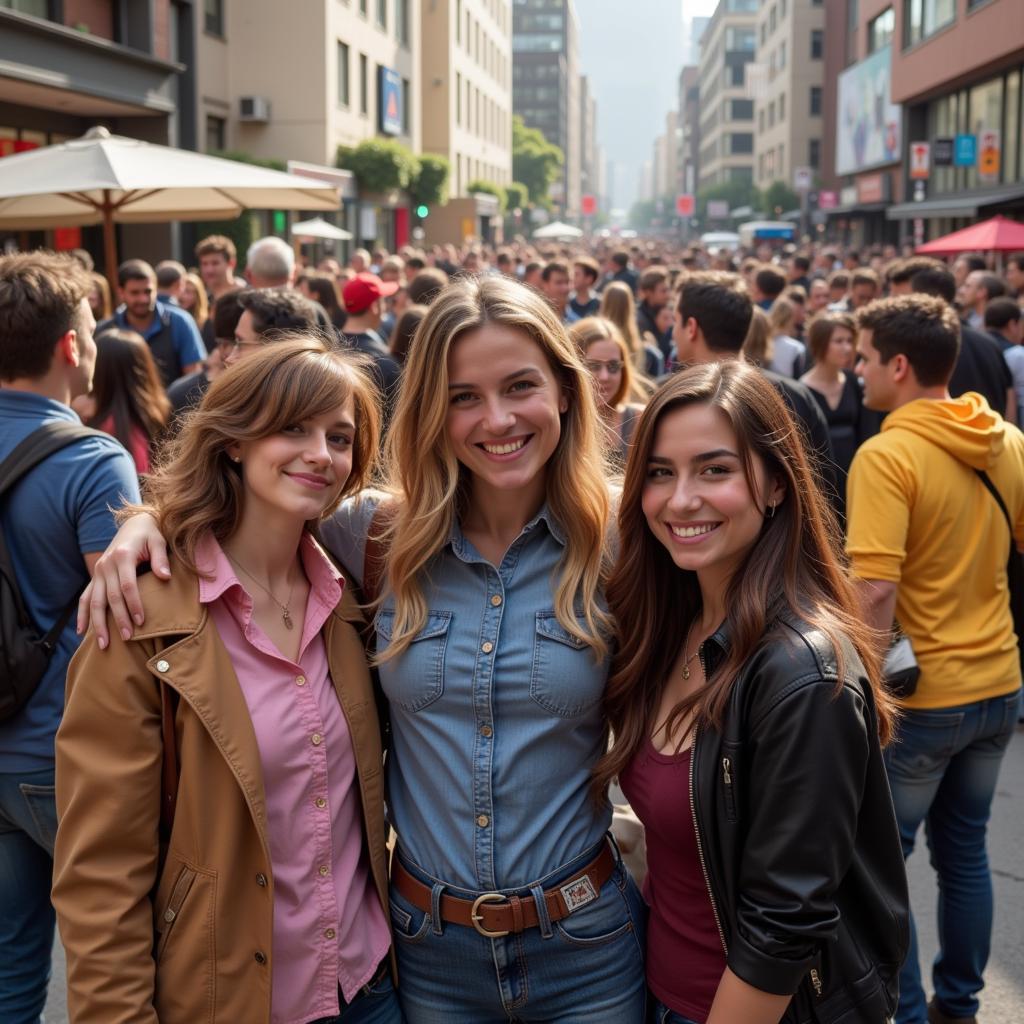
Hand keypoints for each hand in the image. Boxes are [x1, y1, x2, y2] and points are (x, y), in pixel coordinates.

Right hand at [77, 513, 169, 647]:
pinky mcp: (95, 577)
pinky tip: (81, 632)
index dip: (133, 604)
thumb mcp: (159, 541)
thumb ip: (160, 559)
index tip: (142, 621)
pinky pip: (85, 598)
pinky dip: (82, 615)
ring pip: (94, 602)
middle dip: (118, 619)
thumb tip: (165, 577)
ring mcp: (98, 572)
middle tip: (128, 638)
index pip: (127, 585)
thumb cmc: (150, 535)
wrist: (134, 525)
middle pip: (110, 597)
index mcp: (122, 556)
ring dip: (98, 624)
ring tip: (104, 644)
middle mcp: (106, 565)